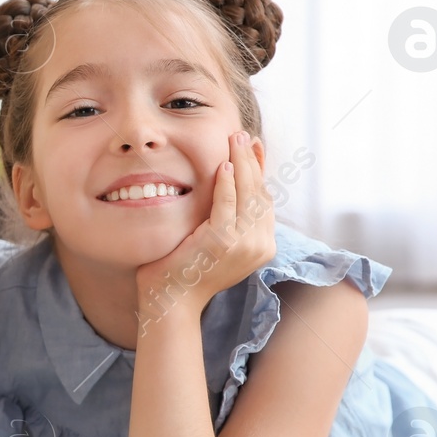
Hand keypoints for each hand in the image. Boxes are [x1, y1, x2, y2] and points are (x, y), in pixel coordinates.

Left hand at [135, 131, 275, 327]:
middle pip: (260, 192)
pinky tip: (221, 164)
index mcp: (262, 246)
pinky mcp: (223, 241)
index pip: (265, 199)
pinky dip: (226, 182)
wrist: (171, 301)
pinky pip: (227, 204)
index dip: (259, 170)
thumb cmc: (186, 271)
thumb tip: (230, 184)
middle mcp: (260, 246)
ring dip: (241, 162)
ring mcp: (244, 244)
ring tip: (234, 139)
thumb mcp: (214, 241)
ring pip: (247, 193)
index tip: (253, 147)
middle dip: (252, 160)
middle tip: (242, 135)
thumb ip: (227, 218)